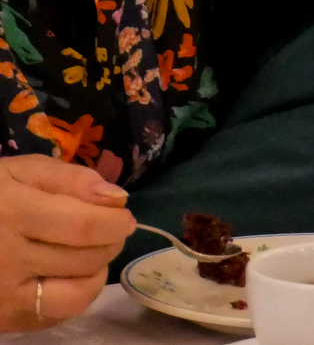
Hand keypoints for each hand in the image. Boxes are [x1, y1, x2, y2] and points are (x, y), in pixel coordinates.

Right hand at [0, 156, 134, 331]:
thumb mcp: (18, 172)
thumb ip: (68, 178)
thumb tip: (115, 197)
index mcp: (12, 213)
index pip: (85, 226)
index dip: (116, 222)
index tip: (124, 214)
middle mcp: (7, 259)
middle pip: (86, 259)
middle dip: (112, 242)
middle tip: (111, 230)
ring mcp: (4, 296)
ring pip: (77, 294)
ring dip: (97, 270)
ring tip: (90, 252)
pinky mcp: (4, 319)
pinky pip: (57, 315)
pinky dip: (76, 295)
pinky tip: (68, 275)